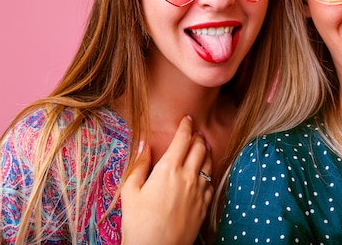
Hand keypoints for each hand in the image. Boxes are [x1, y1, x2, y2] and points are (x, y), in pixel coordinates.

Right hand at [120, 116, 213, 244]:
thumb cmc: (139, 223)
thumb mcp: (131, 191)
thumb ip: (139, 164)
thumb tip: (143, 142)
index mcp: (168, 169)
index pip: (182, 139)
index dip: (186, 126)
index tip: (187, 119)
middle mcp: (188, 176)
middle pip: (199, 148)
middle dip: (198, 137)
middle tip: (195, 132)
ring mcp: (199, 191)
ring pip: (208, 163)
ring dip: (206, 151)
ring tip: (204, 146)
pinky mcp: (204, 205)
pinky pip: (211, 182)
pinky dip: (208, 172)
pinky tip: (204, 173)